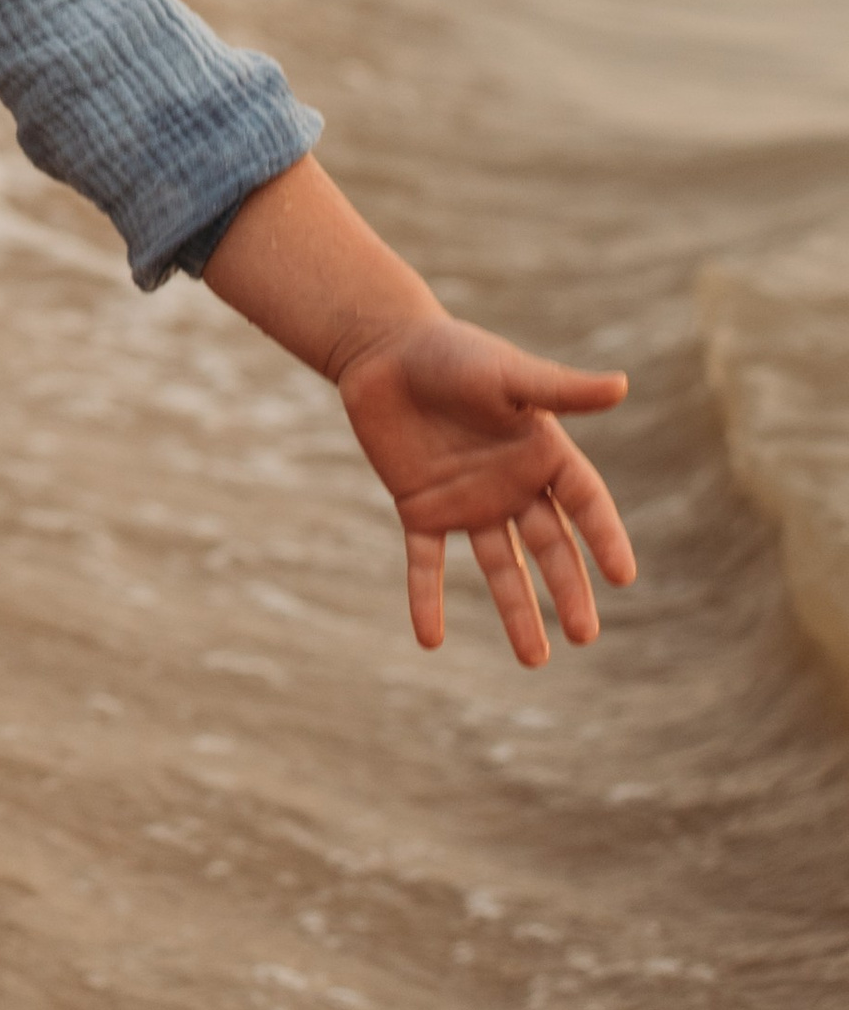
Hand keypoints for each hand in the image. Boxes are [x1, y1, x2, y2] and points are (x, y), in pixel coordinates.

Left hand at [333, 314, 637, 667]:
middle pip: (550, 546)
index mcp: (543, 452)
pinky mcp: (420, 510)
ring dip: (517, 611)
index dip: (604, 536)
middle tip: (586, 636)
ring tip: (535, 660)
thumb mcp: (506, 373)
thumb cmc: (453, 352)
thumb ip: (558, 389)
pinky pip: (427, 563)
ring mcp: (468, 502)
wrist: (385, 350)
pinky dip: (426, 599)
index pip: (585, 503)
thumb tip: (621, 385)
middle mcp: (513, 486)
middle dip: (568, 590)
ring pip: (501, 567)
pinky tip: (430, 640)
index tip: (623, 576)